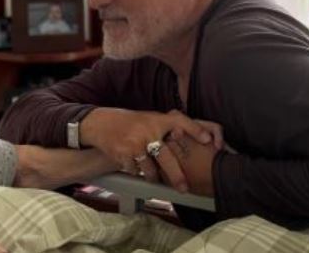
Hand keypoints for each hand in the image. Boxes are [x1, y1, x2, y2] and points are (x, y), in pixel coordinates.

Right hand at [80, 108, 218, 192]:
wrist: (100, 124)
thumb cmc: (128, 122)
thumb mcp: (148, 119)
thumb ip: (164, 128)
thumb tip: (185, 137)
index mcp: (156, 120)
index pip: (180, 122)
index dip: (196, 130)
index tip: (209, 140)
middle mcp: (147, 131)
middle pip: (167, 158)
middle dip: (177, 176)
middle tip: (184, 188)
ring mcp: (135, 144)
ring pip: (151, 169)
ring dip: (154, 176)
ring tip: (155, 178)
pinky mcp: (123, 154)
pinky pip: (136, 171)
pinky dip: (136, 171)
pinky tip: (133, 166)